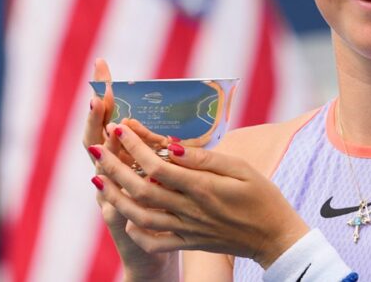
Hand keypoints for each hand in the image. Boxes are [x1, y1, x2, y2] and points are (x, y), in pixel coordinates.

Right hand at [83, 59, 175, 280]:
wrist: (152, 256)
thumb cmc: (163, 207)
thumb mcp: (161, 173)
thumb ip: (159, 146)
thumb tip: (164, 110)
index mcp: (123, 160)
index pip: (110, 121)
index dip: (104, 96)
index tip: (102, 69)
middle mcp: (109, 177)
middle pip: (96, 142)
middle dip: (95, 117)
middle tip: (96, 94)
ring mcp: (109, 201)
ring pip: (102, 173)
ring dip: (103, 152)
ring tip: (107, 129)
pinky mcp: (119, 226)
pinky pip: (113, 210)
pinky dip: (111, 198)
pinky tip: (107, 182)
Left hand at [89, 122, 309, 269]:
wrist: (274, 238)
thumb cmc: (262, 197)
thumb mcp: (241, 168)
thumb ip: (205, 159)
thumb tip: (173, 148)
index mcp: (203, 188)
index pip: (159, 165)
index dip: (135, 146)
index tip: (120, 127)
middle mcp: (190, 210)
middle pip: (141, 189)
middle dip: (114, 167)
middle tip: (96, 147)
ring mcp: (187, 229)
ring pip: (140, 216)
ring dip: (115, 197)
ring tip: (98, 178)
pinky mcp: (189, 243)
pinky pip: (155, 242)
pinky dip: (136, 231)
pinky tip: (125, 218)